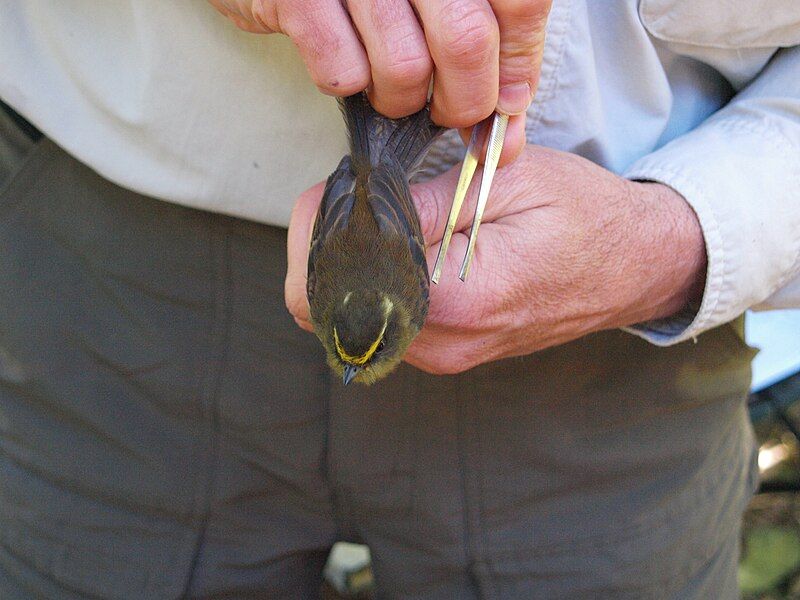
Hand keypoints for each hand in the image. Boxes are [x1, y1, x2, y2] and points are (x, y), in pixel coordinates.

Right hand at [208, 0, 551, 162]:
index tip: (507, 101)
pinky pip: (343, 72)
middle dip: (465, 100)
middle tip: (449, 111)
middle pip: (467, 42)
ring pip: (406, 67)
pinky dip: (350, 88)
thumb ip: (485, 45)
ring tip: (392, 88)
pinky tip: (348, 67)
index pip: (518, 5)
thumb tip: (511, 133)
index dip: (519, 64)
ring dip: (402, 100)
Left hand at [285, 146, 706, 373]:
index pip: (327, 291)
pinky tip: (400, 247)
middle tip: (352, 200)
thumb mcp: (503, 184)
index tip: (333, 192)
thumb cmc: (582, 217)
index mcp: (454, 303)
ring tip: (381, 219)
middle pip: (325, 312)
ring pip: (348, 320)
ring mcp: (444, 356)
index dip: (311, 237)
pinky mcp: (449, 352)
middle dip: (322, 251)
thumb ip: (418, 204)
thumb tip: (351, 208)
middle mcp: (442, 345)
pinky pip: (382, 323)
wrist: (634, 266)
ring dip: (347, 268)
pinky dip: (372, 284)